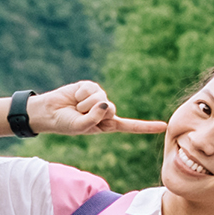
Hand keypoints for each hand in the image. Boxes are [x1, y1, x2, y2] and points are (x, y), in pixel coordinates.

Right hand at [30, 80, 168, 136]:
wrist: (49, 112)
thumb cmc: (65, 124)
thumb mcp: (81, 128)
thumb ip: (94, 119)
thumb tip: (106, 103)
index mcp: (107, 125)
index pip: (129, 126)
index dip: (145, 127)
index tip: (164, 126)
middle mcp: (106, 111)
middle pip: (112, 110)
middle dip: (94, 113)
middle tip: (80, 115)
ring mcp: (99, 97)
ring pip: (101, 99)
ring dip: (85, 105)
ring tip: (75, 107)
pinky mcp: (91, 86)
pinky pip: (92, 89)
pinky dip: (81, 95)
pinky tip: (74, 96)